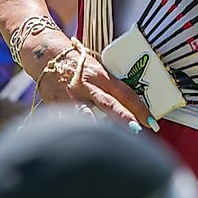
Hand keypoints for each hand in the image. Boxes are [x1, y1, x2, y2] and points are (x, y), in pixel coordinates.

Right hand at [29, 33, 154, 130]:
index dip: (139, 107)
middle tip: (137, 130)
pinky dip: (74, 130)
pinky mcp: (55, 104)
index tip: (151, 122)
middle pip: (109, 104)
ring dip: (98, 127)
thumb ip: (109, 87)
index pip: (124, 92)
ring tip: (107, 140)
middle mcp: (87, 86)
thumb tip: (131, 107)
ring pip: (86, 115)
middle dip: (124, 118)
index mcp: (100, 75)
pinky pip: (66, 120)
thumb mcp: (97, 70)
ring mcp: (70, 96)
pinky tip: (80, 142)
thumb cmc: (78, 63)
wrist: (46, 55)